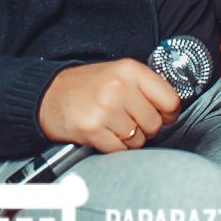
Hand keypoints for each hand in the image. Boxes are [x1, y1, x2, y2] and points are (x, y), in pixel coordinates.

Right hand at [38, 59, 180, 151]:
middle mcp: (119, 87)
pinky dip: (114, 147)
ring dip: (128, 139)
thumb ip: (145, 87)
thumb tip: (172, 109)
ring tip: (112, 125)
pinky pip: (120, 150)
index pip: (170, 100)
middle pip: (154, 123)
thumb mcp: (118, 74)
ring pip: (138, 139)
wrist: (48, 95)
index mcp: (130, 70)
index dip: (168, 113)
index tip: (161, 115)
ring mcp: (105, 108)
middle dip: (145, 128)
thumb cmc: (86, 87)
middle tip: (128, 121)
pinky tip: (103, 134)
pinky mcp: (93, 129)